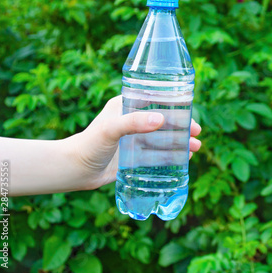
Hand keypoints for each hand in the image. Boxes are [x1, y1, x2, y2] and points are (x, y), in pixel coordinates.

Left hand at [67, 96, 201, 189]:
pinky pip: (157, 155)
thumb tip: (162, 119)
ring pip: (163, 139)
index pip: (155, 101)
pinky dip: (172, 156)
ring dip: (180, 142)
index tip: (189, 112)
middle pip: (164, 121)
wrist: (74, 170)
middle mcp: (132, 121)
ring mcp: (135, 140)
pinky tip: (184, 159)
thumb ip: (134, 123)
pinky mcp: (135, 157)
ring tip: (196, 148)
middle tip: (197, 134)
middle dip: (182, 127)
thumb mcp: (110, 129)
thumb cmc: (88, 144)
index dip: (175, 106)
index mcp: (127, 106)